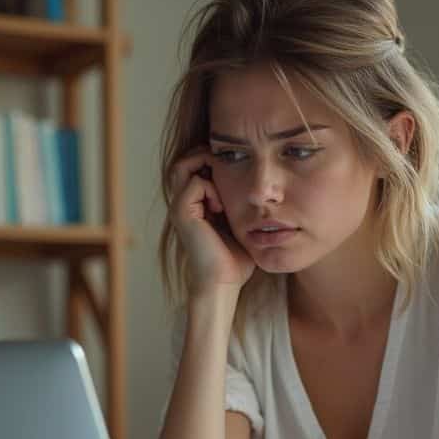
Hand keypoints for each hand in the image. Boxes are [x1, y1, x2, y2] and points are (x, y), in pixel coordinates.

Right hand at [167, 148, 255, 293]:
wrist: (223, 281)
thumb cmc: (236, 257)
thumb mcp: (240, 221)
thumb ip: (240, 202)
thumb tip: (258, 186)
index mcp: (194, 204)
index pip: (194, 164)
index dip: (212, 159)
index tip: (235, 167)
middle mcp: (182, 202)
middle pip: (185, 160)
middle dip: (207, 156)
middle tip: (228, 166)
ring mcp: (179, 207)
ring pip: (185, 165)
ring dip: (207, 169)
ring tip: (224, 187)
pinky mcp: (182, 213)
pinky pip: (196, 184)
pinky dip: (211, 189)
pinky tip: (221, 207)